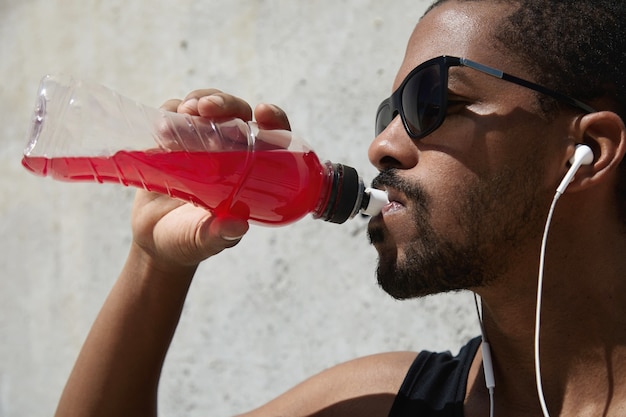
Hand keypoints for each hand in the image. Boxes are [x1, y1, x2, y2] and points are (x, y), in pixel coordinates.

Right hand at [130, 90, 290, 269]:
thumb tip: (238, 225)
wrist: (153, 241)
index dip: (274, 120)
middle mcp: (228, 152)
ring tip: (185, 115)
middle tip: (207, 111)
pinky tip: (163, 129)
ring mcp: (199, 143)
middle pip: (236, 113)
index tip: (262, 112)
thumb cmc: (187, 241)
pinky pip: (172, 113)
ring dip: (197, 101)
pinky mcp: (170, 140)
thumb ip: (220, 235)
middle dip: (225, 104)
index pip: (272, 137)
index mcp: (249, 172)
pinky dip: (169, 113)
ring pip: (206, 105)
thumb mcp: (204, 240)